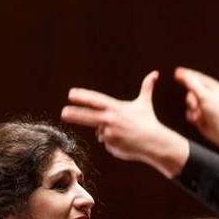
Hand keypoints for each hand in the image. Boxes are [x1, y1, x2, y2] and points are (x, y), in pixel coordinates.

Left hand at [62, 71, 189, 177]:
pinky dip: (112, 142)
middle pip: (87, 116)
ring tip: (123, 133)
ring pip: (99, 132)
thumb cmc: (149, 122)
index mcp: (116, 107)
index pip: (95, 100)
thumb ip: (147, 87)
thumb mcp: (145, 103)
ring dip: (107, 132)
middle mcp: (110, 119)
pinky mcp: (110, 145)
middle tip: (63, 113)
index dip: (82, 96)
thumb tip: (155, 73)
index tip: (71, 94)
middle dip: (74, 114)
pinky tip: (124, 142)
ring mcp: (109, 133)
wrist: (154, 142)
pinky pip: (106, 142)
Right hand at [173, 67, 218, 148]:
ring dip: (192, 110)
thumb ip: (192, 84)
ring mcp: (204, 106)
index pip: (197, 77)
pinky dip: (192, 117)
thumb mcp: (204, 96)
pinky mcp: (200, 115)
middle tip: (194, 105)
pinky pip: (190, 113)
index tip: (176, 72)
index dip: (186, 74)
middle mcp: (209, 95)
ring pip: (189, 103)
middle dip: (191, 99)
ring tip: (198, 116)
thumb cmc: (217, 113)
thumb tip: (181, 73)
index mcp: (213, 87)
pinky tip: (199, 121)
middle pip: (191, 91)